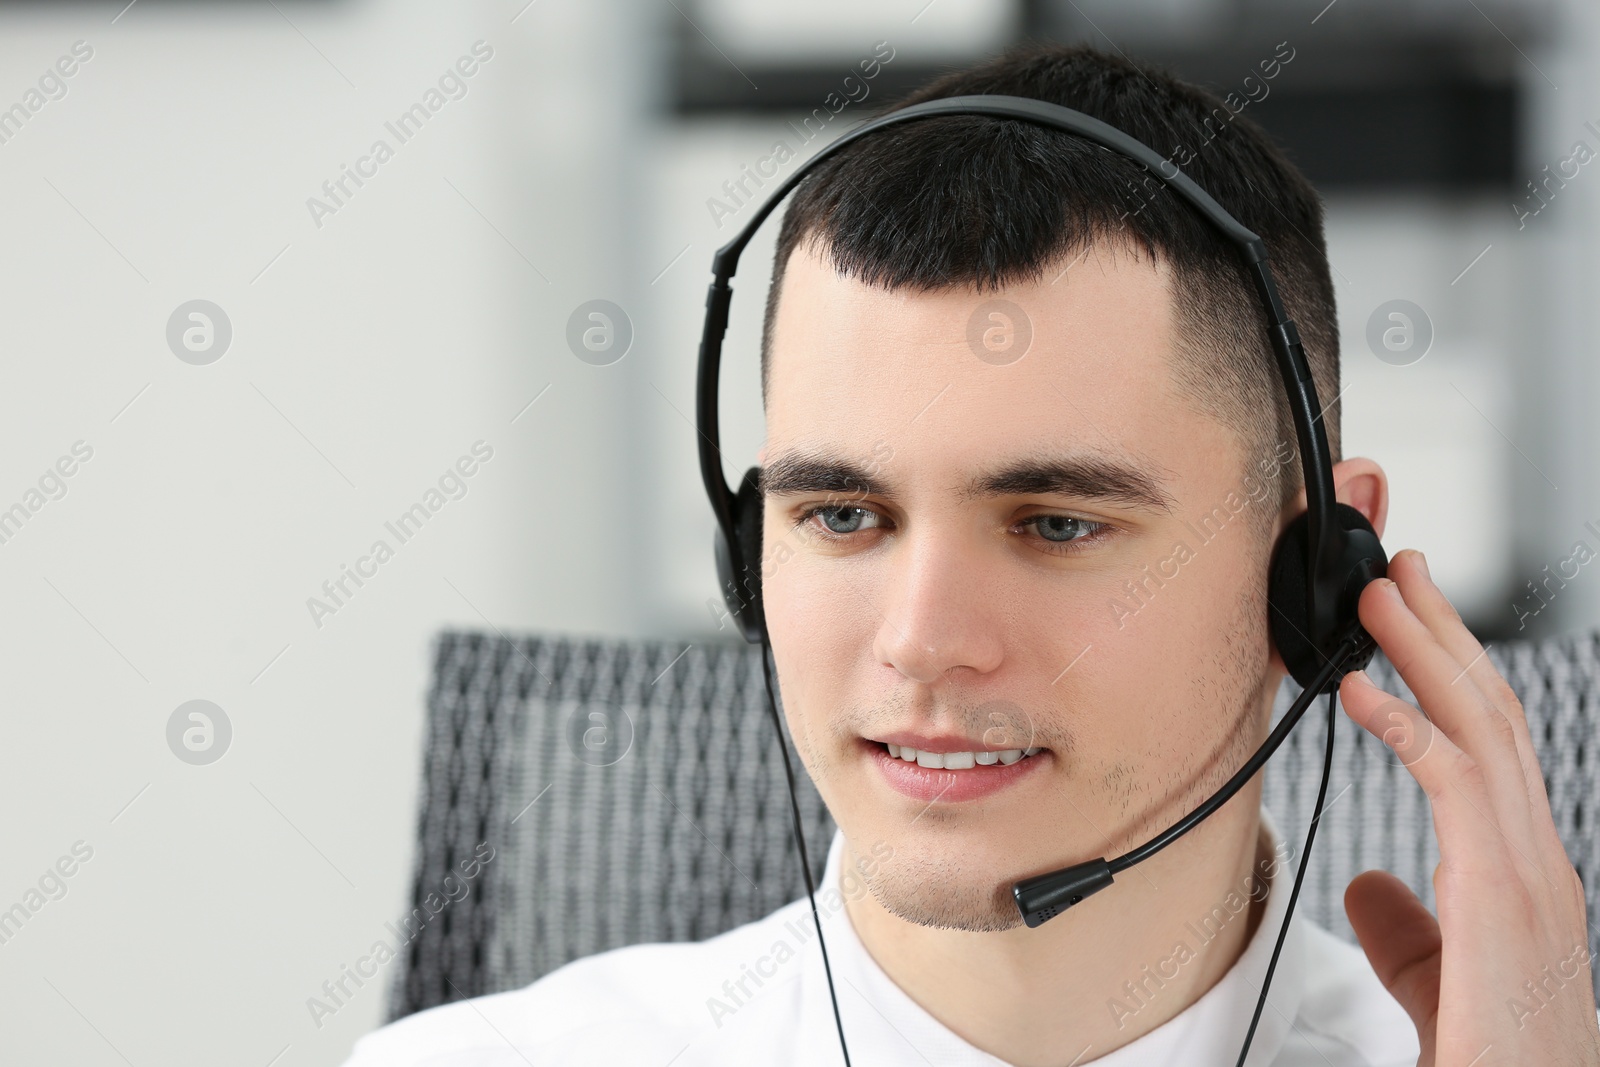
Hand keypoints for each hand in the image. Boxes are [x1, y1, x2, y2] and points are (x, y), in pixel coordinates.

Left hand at [1335, 548, 1599, 1065]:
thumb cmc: (1492, 1055)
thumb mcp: (1437, 982)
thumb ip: (1406, 931)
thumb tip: (1370, 885)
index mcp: (1523, 872)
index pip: (1495, 748)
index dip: (1457, 677)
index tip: (1416, 620)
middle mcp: (1537, 859)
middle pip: (1497, 717)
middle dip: (1448, 634)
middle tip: (1404, 567)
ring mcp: (1530, 875)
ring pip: (1484, 731)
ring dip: (1430, 652)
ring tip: (1381, 595)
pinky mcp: (1503, 898)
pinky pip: (1455, 787)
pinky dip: (1408, 727)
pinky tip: (1360, 689)